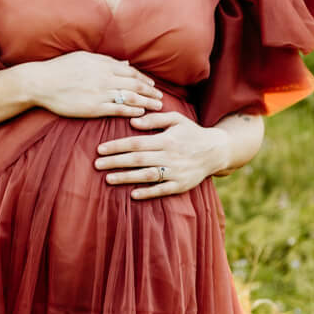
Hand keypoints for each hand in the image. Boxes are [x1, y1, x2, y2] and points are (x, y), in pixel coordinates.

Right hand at [26, 53, 162, 121]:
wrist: (41, 83)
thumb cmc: (60, 69)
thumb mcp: (84, 58)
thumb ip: (106, 61)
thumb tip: (125, 64)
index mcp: (103, 64)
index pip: (130, 72)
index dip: (144, 79)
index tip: (152, 85)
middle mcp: (104, 78)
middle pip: (135, 84)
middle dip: (150, 91)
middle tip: (161, 98)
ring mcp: (100, 93)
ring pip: (130, 97)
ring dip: (146, 102)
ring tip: (157, 107)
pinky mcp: (93, 107)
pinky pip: (117, 109)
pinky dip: (131, 110)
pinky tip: (140, 113)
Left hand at [93, 109, 228, 198]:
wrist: (216, 151)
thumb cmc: (191, 133)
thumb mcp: (176, 119)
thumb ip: (155, 119)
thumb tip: (132, 122)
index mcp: (166, 139)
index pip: (136, 143)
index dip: (117, 146)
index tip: (100, 149)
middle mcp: (170, 156)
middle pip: (138, 159)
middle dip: (116, 162)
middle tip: (97, 164)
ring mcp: (176, 172)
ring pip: (147, 175)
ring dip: (127, 178)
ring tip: (108, 179)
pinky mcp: (181, 185)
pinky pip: (162, 190)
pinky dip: (148, 193)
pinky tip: (133, 194)